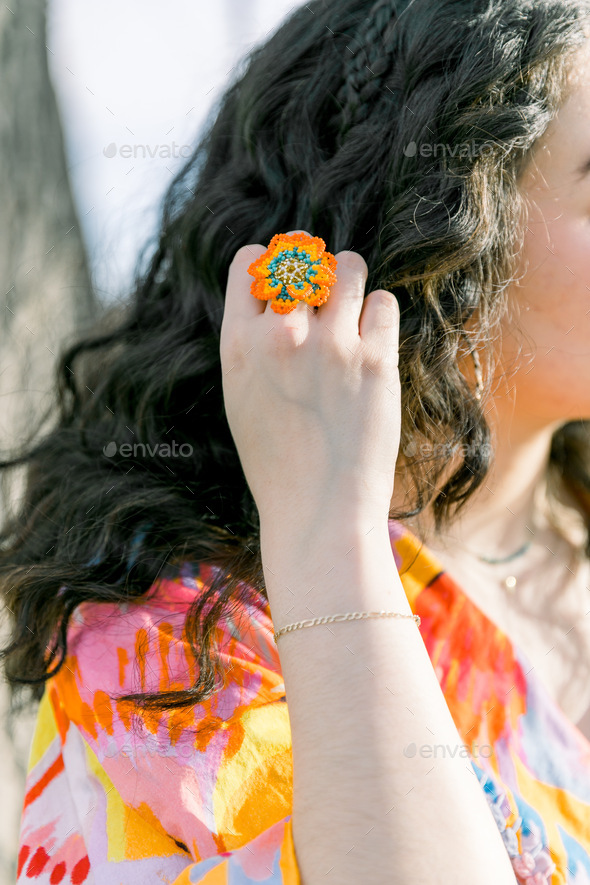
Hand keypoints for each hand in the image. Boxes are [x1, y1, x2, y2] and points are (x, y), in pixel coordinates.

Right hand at [220, 230, 401, 527]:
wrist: (319, 510)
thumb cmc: (278, 461)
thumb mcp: (242, 397)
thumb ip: (254, 343)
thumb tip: (281, 294)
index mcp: (238, 344)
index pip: (249, 261)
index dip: (270, 264)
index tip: (285, 284)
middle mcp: (281, 335)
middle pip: (302, 259)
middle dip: (316, 271)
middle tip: (326, 299)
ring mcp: (330, 345)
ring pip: (348, 267)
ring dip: (351, 282)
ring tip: (353, 310)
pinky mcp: (374, 360)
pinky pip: (383, 303)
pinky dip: (379, 318)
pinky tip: (372, 346)